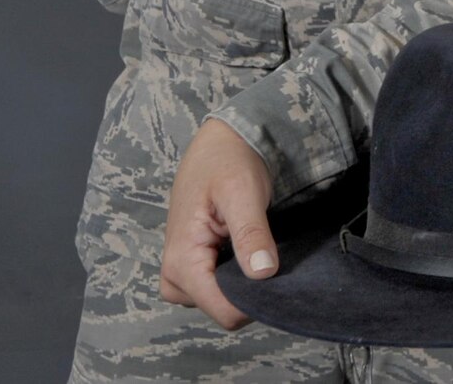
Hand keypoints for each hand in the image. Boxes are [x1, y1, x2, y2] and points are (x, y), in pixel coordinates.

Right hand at [158, 118, 277, 329]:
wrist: (219, 143)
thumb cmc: (229, 163)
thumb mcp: (244, 194)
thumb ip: (251, 234)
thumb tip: (263, 274)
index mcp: (181, 261)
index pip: (223, 310)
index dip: (255, 300)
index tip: (278, 273)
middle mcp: (174, 274)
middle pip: (222, 309)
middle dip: (249, 290)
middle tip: (268, 251)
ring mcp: (181, 273)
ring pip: (220, 301)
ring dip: (243, 282)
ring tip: (257, 246)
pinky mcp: (192, 266)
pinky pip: (217, 287)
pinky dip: (236, 275)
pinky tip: (250, 250)